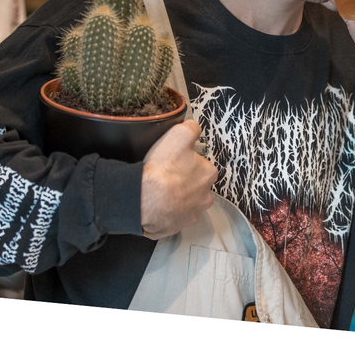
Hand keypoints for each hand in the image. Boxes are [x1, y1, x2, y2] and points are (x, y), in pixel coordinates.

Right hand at [138, 120, 217, 237]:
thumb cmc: (163, 167)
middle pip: (196, 187)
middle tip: (166, 176)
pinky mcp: (177, 227)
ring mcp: (191, 215)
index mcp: (208, 175)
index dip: (187, 162)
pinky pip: (173, 218)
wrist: (146, 199)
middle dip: (185, 183)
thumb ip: (191, 128)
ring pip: (186, 204)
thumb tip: (194, 127)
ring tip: (159, 192)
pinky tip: (155, 205)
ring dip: (176, 199)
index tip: (174, 161)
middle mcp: (205, 198)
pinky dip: (166, 213)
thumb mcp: (178, 135)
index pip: (202, 166)